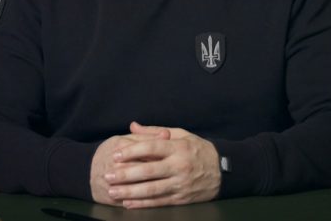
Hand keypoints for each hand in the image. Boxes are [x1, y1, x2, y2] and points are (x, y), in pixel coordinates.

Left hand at [104, 122, 220, 208]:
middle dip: (125, 175)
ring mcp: (180, 184)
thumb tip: (132, 126)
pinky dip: (142, 204)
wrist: (223, 171)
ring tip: (112, 192)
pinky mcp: (182, 198)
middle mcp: (179, 166)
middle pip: (148, 171)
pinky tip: (128, 203)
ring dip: (130, 192)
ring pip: (151, 189)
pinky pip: (159, 202)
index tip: (115, 155)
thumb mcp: (181, 134)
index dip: (131, 152)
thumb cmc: (198, 150)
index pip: (151, 148)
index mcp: (177, 148)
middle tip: (107, 176)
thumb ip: (155, 132)